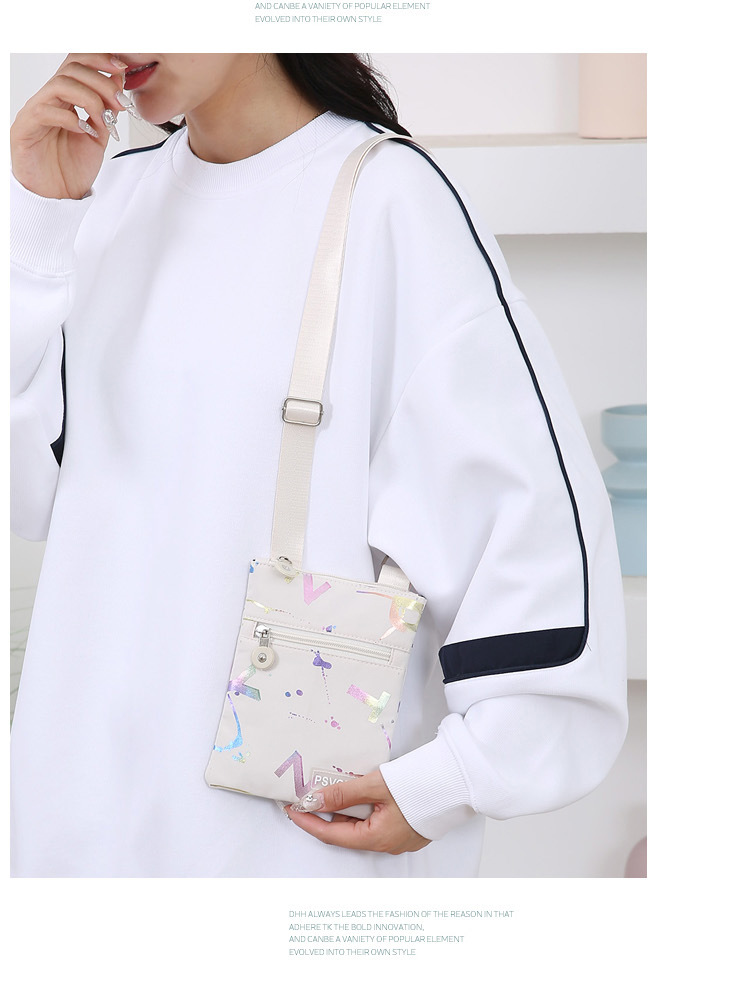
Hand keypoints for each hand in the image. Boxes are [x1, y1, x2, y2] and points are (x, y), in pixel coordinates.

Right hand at [10, 53, 129, 199]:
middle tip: (118, 102)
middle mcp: (49, 101)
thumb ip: (106, 112)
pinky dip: (70, 118)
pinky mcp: (24, 130)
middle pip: (71, 69)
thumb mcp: (99, 137)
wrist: (56, 198)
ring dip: (89, 99)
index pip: (78, 65)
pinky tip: (84, 130)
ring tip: (102, 119)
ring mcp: (35, 113)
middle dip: (101, 81)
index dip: (100, 60)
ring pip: (60, 85)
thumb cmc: (72, 168)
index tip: (123, 69)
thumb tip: (118, 82)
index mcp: (66, 99)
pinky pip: (45, 111)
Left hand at [284, 769, 430, 854]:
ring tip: (332, 788)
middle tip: (309, 793)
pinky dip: (362, 807)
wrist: (458, 778)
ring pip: (361, 824)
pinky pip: (376, 819)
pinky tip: (357, 791)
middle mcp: (387, 843)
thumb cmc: (419, 783)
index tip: (291, 809)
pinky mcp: (407, 825)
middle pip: (346, 831)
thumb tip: (313, 800)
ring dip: (345, 808)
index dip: (308, 822)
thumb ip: (342, 794)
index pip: (331, 835)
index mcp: (378, 839)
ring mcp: (399, 836)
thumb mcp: (374, 785)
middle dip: (326, 813)